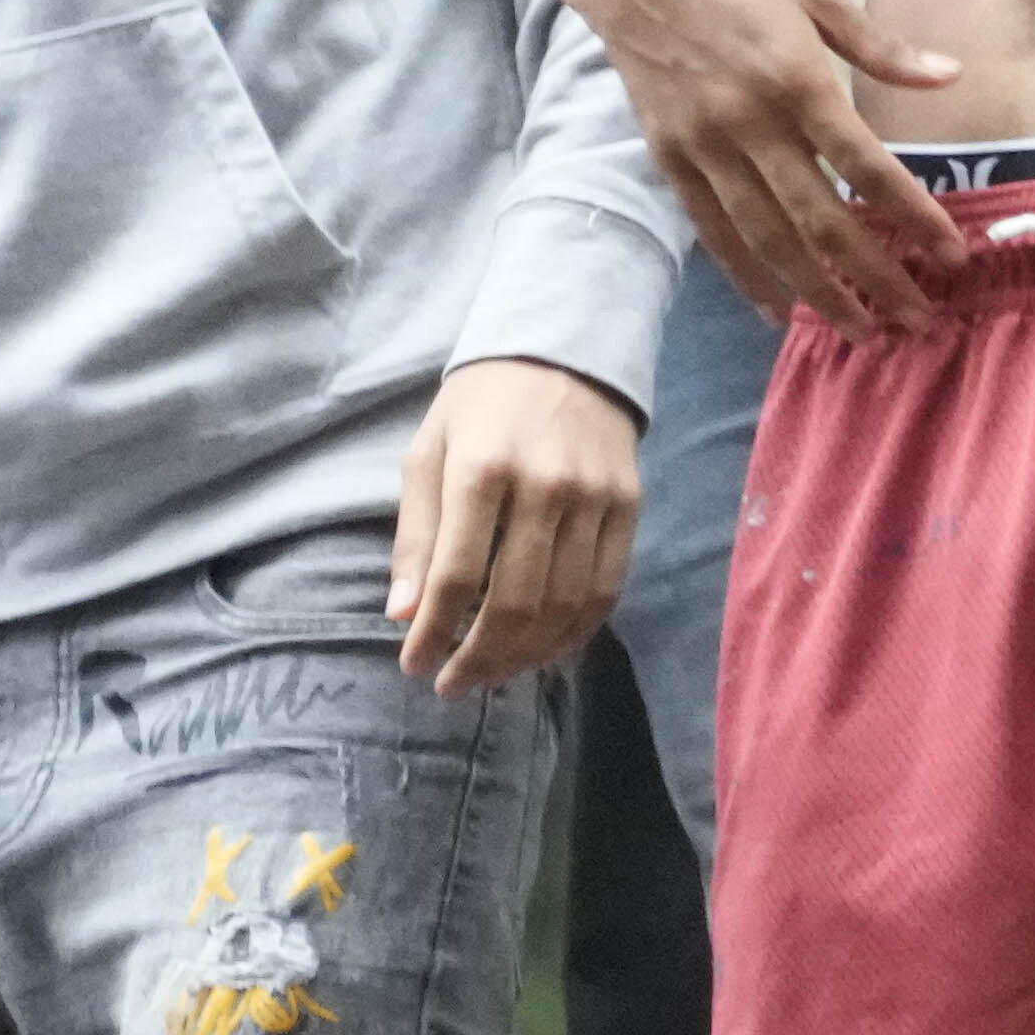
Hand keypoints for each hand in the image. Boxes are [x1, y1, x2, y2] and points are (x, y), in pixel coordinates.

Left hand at [384, 358, 638, 691]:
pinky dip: (575, 632)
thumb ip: (416, 534)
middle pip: (516, 601)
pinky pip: (606, 588)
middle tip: (453, 685)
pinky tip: (545, 650)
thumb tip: (405, 614)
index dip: (434, 633)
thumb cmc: (480, 406)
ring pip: (565, 604)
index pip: (457, 575)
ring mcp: (595, 498)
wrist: (564, 350)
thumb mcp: (428, 454)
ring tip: (494, 674)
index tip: (413, 665)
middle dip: (479, 656)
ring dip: (525, 654)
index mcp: (483, 469)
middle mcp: (545, 486)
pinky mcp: (629, 506)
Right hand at [564, 0, 973, 333]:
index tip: (952, 256)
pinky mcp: (668, 156)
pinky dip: (746, 275)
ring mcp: (703, 145)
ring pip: (766, 238)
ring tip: (861, 329)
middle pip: (820, 220)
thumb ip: (882, 48)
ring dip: (816, 291)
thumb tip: (951, 77)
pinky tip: (778, 310)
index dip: (912, 217)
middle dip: (874, 276)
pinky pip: (712, 229)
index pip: (866, 168)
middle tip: (917, 319)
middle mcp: (748, 123)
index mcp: (796, 80)